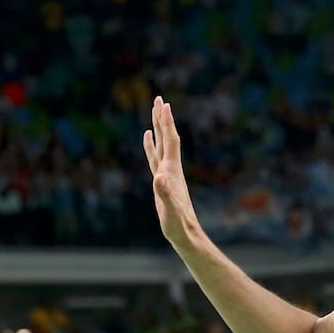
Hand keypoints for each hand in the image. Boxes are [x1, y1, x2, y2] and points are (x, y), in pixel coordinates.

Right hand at [143, 96, 201, 247]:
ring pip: (161, 145)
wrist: (185, 234)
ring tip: (154, 112)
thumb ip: (164, 194)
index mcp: (172, 171)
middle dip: (162, 119)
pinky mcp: (161, 181)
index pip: (171, 141)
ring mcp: (166, 174)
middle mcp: (171, 169)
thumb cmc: (178, 224)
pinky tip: (148, 138)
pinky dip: (150, 145)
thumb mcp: (170, 210)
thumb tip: (158, 178)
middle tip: (158, 99)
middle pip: (166, 138)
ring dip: (158, 128)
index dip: (167, 123)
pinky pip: (154, 157)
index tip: (164, 104)